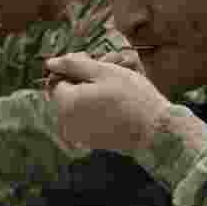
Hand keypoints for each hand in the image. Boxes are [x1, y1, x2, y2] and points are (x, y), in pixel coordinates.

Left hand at [45, 52, 171, 154]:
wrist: (156, 130)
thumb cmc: (133, 97)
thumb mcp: (104, 72)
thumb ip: (74, 65)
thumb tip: (50, 63)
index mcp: (67, 103)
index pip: (57, 80)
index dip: (73, 68)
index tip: (93, 62)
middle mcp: (67, 122)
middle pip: (66, 94)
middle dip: (82, 81)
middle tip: (107, 71)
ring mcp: (78, 135)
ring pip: (76, 107)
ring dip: (89, 94)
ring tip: (113, 86)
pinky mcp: (89, 142)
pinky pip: (84, 120)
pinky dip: (94, 109)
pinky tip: (113, 103)